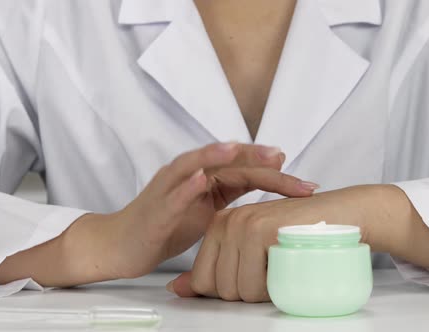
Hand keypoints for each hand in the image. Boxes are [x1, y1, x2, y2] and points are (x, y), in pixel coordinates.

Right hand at [108, 142, 318, 278]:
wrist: (122, 245)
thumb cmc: (166, 225)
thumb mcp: (209, 208)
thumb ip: (234, 191)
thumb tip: (271, 179)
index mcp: (207, 178)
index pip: (246, 171)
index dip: (276, 175)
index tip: (305, 184)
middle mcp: (189, 176)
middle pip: (226, 162)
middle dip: (255, 159)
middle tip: (284, 158)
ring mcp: (170, 189)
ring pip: (194, 165)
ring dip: (215, 155)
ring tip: (236, 149)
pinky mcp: (156, 208)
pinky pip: (172, 195)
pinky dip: (186, 186)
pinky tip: (200, 180)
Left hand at [167, 185, 403, 300]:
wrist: (340, 215)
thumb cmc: (298, 234)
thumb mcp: (250, 250)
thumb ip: (213, 268)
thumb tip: (178, 290)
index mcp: (218, 225)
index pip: (202, 281)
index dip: (230, 290)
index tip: (257, 272)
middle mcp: (226, 222)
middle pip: (220, 289)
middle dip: (248, 291)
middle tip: (274, 269)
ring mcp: (243, 224)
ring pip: (238, 290)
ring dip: (264, 291)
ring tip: (282, 265)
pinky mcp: (262, 231)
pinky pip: (257, 285)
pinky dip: (275, 288)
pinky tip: (289, 264)